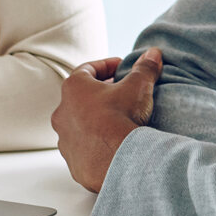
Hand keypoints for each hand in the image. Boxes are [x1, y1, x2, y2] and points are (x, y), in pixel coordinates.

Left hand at [51, 49, 161, 191]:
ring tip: (115, 121)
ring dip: (94, 120)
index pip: (88, 69)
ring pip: (79, 124)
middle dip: (101, 93)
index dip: (106, 66)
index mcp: (74, 88)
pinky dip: (95, 144)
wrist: (118, 158)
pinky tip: (111, 145)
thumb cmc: (122, 116)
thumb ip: (144, 67)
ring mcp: (65, 139)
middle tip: (120, 93)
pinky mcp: (72, 161)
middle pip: (81, 97)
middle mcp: (62, 112)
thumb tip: (153, 54)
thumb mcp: (138, 86)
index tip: (121, 67)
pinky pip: (83, 148)